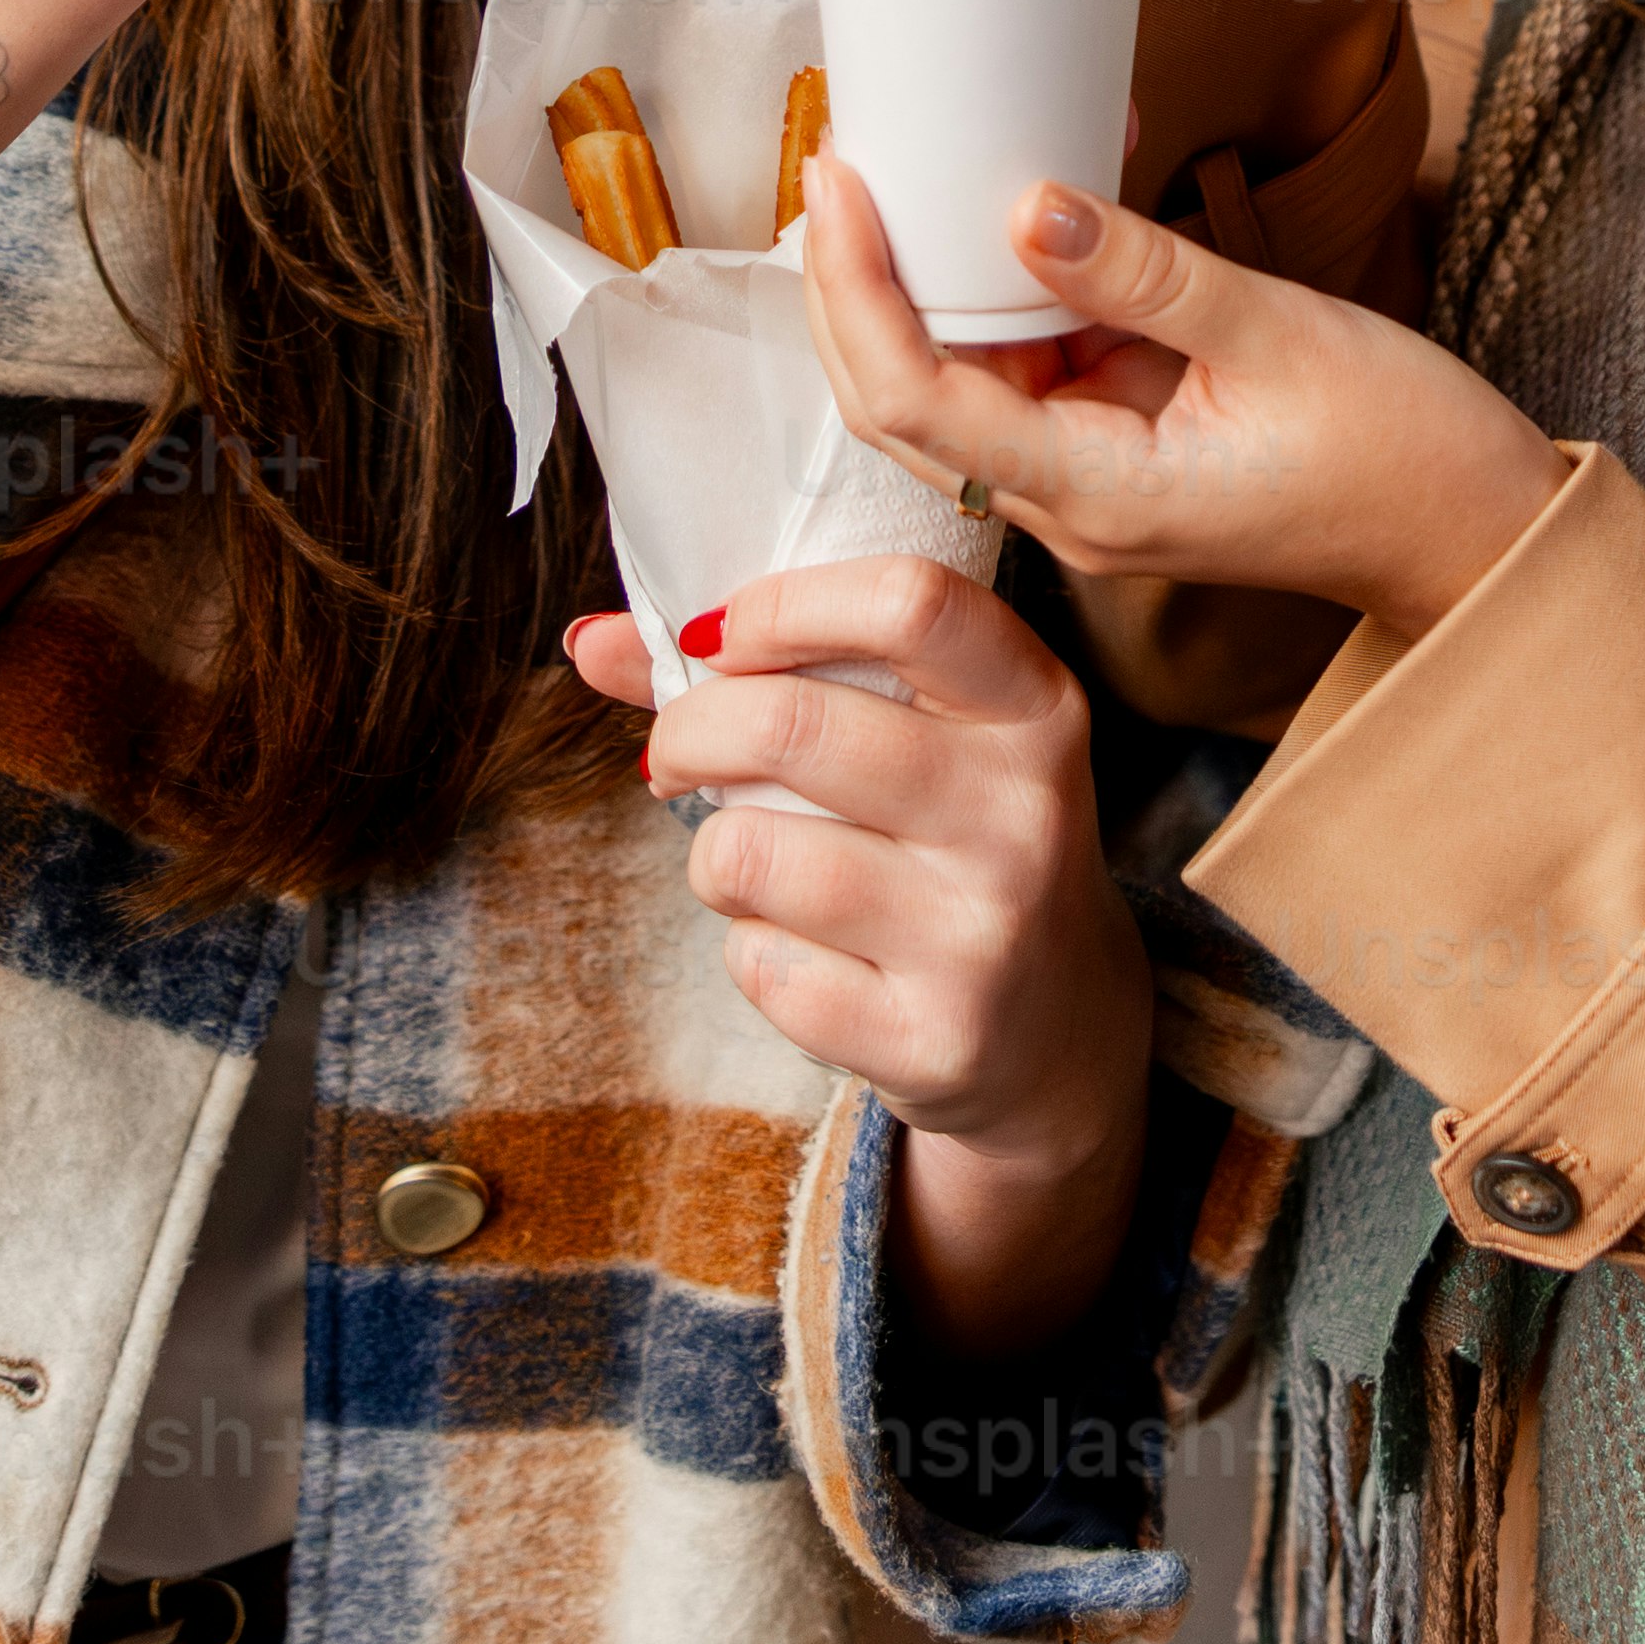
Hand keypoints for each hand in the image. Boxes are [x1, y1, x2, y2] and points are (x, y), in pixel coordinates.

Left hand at [570, 556, 1153, 1355]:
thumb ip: (767, 671)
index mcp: (1034, 707)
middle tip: (674, 753)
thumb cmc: (950, 844)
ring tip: (744, 861)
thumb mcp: (914, 737)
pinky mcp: (934, 1039)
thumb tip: (589, 638)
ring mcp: (984, 934)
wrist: (1055, 1028)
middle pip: (795, 726)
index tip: (718, 636)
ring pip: (753, 854)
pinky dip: (749, 950)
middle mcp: (1024, 813)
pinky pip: (764, 967)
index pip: (910, 604)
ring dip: (712, 856)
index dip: (785, 605)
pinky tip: (799, 948)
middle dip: (689, 731)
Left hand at [796, 147, 1567, 641]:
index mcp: (1097, 494)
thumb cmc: (1399, 450)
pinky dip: (1009, 287)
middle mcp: (1071, 502)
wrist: (1474, 527)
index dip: (856, 291)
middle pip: (902, 402)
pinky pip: (1033, 366)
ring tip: (900, 168)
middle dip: (850, 288)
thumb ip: (1140, 270)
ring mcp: (1091, 477)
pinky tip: (1018, 200)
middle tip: (839, 162)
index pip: (917, 402)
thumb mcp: (1274, 332)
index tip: (841, 182)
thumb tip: (1023, 203)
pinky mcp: (1121, 444)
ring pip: (958, 382)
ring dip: (919, 283)